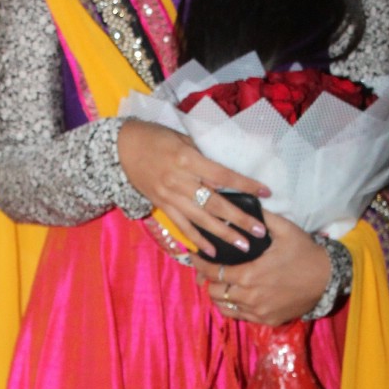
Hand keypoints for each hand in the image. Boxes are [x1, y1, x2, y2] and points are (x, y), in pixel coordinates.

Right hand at [117, 119, 269, 259]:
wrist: (122, 148)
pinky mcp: (162, 206)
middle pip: (214, 203)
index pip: (223, 175)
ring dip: (223, 234)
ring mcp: (170, 196)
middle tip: (259, 231)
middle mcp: (180, 181)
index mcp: (188, 160)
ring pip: (201, 219)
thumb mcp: (183, 139)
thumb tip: (227, 174)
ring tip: (243, 246)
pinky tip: (213, 251)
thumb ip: (204, 157)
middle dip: (238, 218)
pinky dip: (198, 240)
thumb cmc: (157, 137)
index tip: (266, 193)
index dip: (245, 185)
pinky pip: (182, 226)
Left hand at [193, 210, 330, 323]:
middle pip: (213, 292)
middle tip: (208, 269)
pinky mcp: (266, 320)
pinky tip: (234, 295)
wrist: (328, 279)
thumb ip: (261, 218)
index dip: (199, 264)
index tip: (194, 256)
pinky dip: (232, 306)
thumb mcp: (285, 230)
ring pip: (223, 307)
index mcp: (249, 275)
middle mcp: (250, 297)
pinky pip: (239, 317)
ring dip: (218, 294)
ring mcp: (258, 312)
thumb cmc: (305, 253)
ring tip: (219, 283)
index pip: (212, 272)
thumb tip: (244, 202)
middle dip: (207, 279)